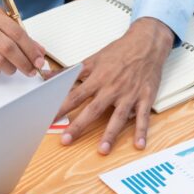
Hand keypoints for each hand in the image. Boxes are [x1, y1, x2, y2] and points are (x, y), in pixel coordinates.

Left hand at [54, 17, 173, 153]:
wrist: (146, 43)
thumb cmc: (119, 51)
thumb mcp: (93, 59)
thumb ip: (70, 71)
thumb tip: (47, 75)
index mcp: (97, 78)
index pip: (74, 96)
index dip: (60, 108)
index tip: (48, 120)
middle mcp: (112, 88)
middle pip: (93, 109)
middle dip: (79, 125)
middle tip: (66, 140)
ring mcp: (129, 94)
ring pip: (118, 117)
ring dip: (110, 134)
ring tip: (102, 150)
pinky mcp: (145, 98)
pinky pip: (143, 117)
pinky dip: (142, 131)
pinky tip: (139, 145)